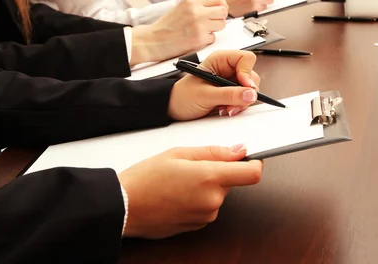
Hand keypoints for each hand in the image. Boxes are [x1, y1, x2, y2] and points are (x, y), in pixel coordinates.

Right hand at [119, 145, 262, 238]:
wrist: (123, 206)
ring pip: (217, 194)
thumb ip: (214, 151)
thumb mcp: (179, 153)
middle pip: (232, 181)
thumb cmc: (145, 178)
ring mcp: (205, 216)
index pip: (252, 173)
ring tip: (179, 181)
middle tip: (192, 165)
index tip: (248, 157)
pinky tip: (177, 194)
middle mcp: (212, 201)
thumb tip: (239, 150)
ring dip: (206, 186)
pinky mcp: (197, 226)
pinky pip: (207, 207)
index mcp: (210, 178)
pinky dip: (198, 198)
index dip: (254, 163)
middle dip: (219, 171)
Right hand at [131, 0, 228, 64]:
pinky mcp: (199, 39)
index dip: (221, 5)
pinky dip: (207, 40)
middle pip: (223, 11)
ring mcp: (199, 25)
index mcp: (190, 2)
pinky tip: (196, 39)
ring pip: (221, 25)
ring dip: (214, 29)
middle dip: (220, 17)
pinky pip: (213, 38)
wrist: (152, 41)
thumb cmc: (165, 27)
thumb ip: (196, 5)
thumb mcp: (180, 8)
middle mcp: (196, 11)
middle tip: (213, 22)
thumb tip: (215, 6)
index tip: (219, 10)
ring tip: (202, 31)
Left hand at [168, 50, 259, 119]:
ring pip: (250, 89)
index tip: (246, 87)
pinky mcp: (231, 93)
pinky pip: (244, 98)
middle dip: (245, 92)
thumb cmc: (182, 96)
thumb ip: (229, 94)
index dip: (248, 73)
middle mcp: (227, 69)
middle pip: (251, 76)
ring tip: (226, 108)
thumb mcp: (205, 95)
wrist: (173, 108)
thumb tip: (250, 93)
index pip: (246, 59)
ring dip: (241, 102)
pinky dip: (238, 106)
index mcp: (220, 60)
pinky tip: (225, 109)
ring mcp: (230, 81)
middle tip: (233, 103)